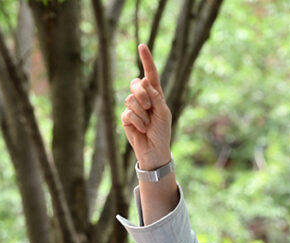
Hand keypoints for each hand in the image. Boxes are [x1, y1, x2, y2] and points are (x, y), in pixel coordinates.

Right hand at [121, 43, 172, 169]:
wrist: (155, 148)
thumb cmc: (162, 131)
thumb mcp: (163, 112)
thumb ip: (155, 97)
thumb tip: (144, 82)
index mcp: (155, 93)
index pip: (150, 73)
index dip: (146, 60)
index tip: (142, 46)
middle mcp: (143, 97)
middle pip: (136, 84)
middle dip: (143, 95)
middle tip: (150, 108)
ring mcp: (133, 106)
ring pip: (131, 99)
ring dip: (142, 113)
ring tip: (147, 123)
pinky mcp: (125, 117)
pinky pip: (128, 113)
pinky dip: (137, 121)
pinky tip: (142, 129)